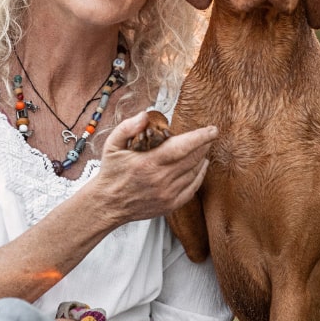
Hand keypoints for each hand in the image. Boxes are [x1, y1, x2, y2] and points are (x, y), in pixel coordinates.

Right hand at [88, 111, 216, 227]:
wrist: (107, 204)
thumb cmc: (111, 173)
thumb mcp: (112, 145)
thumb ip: (127, 127)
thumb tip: (144, 115)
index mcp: (148, 162)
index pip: (182, 147)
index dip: (200, 137)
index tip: (212, 129)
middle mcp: (160, 179)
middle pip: (193, 159)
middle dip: (204, 145)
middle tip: (208, 135)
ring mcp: (167, 194)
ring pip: (194, 173)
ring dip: (202, 159)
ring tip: (204, 148)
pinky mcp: (170, 205)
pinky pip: (192, 189)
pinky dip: (199, 176)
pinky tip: (200, 166)